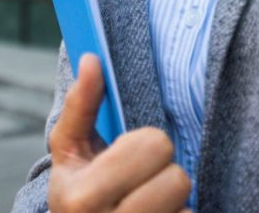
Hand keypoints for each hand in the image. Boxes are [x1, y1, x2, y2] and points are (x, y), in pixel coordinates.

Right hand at [47, 54, 192, 212]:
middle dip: (163, 174)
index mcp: (82, 197)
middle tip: (142, 182)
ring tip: (149, 205)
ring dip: (174, 203)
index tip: (128, 158)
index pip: (154, 145)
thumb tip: (92, 60)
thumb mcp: (70, 150)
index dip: (146, 145)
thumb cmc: (78, 190)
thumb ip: (80, 105)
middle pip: (178, 178)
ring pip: (188, 206)